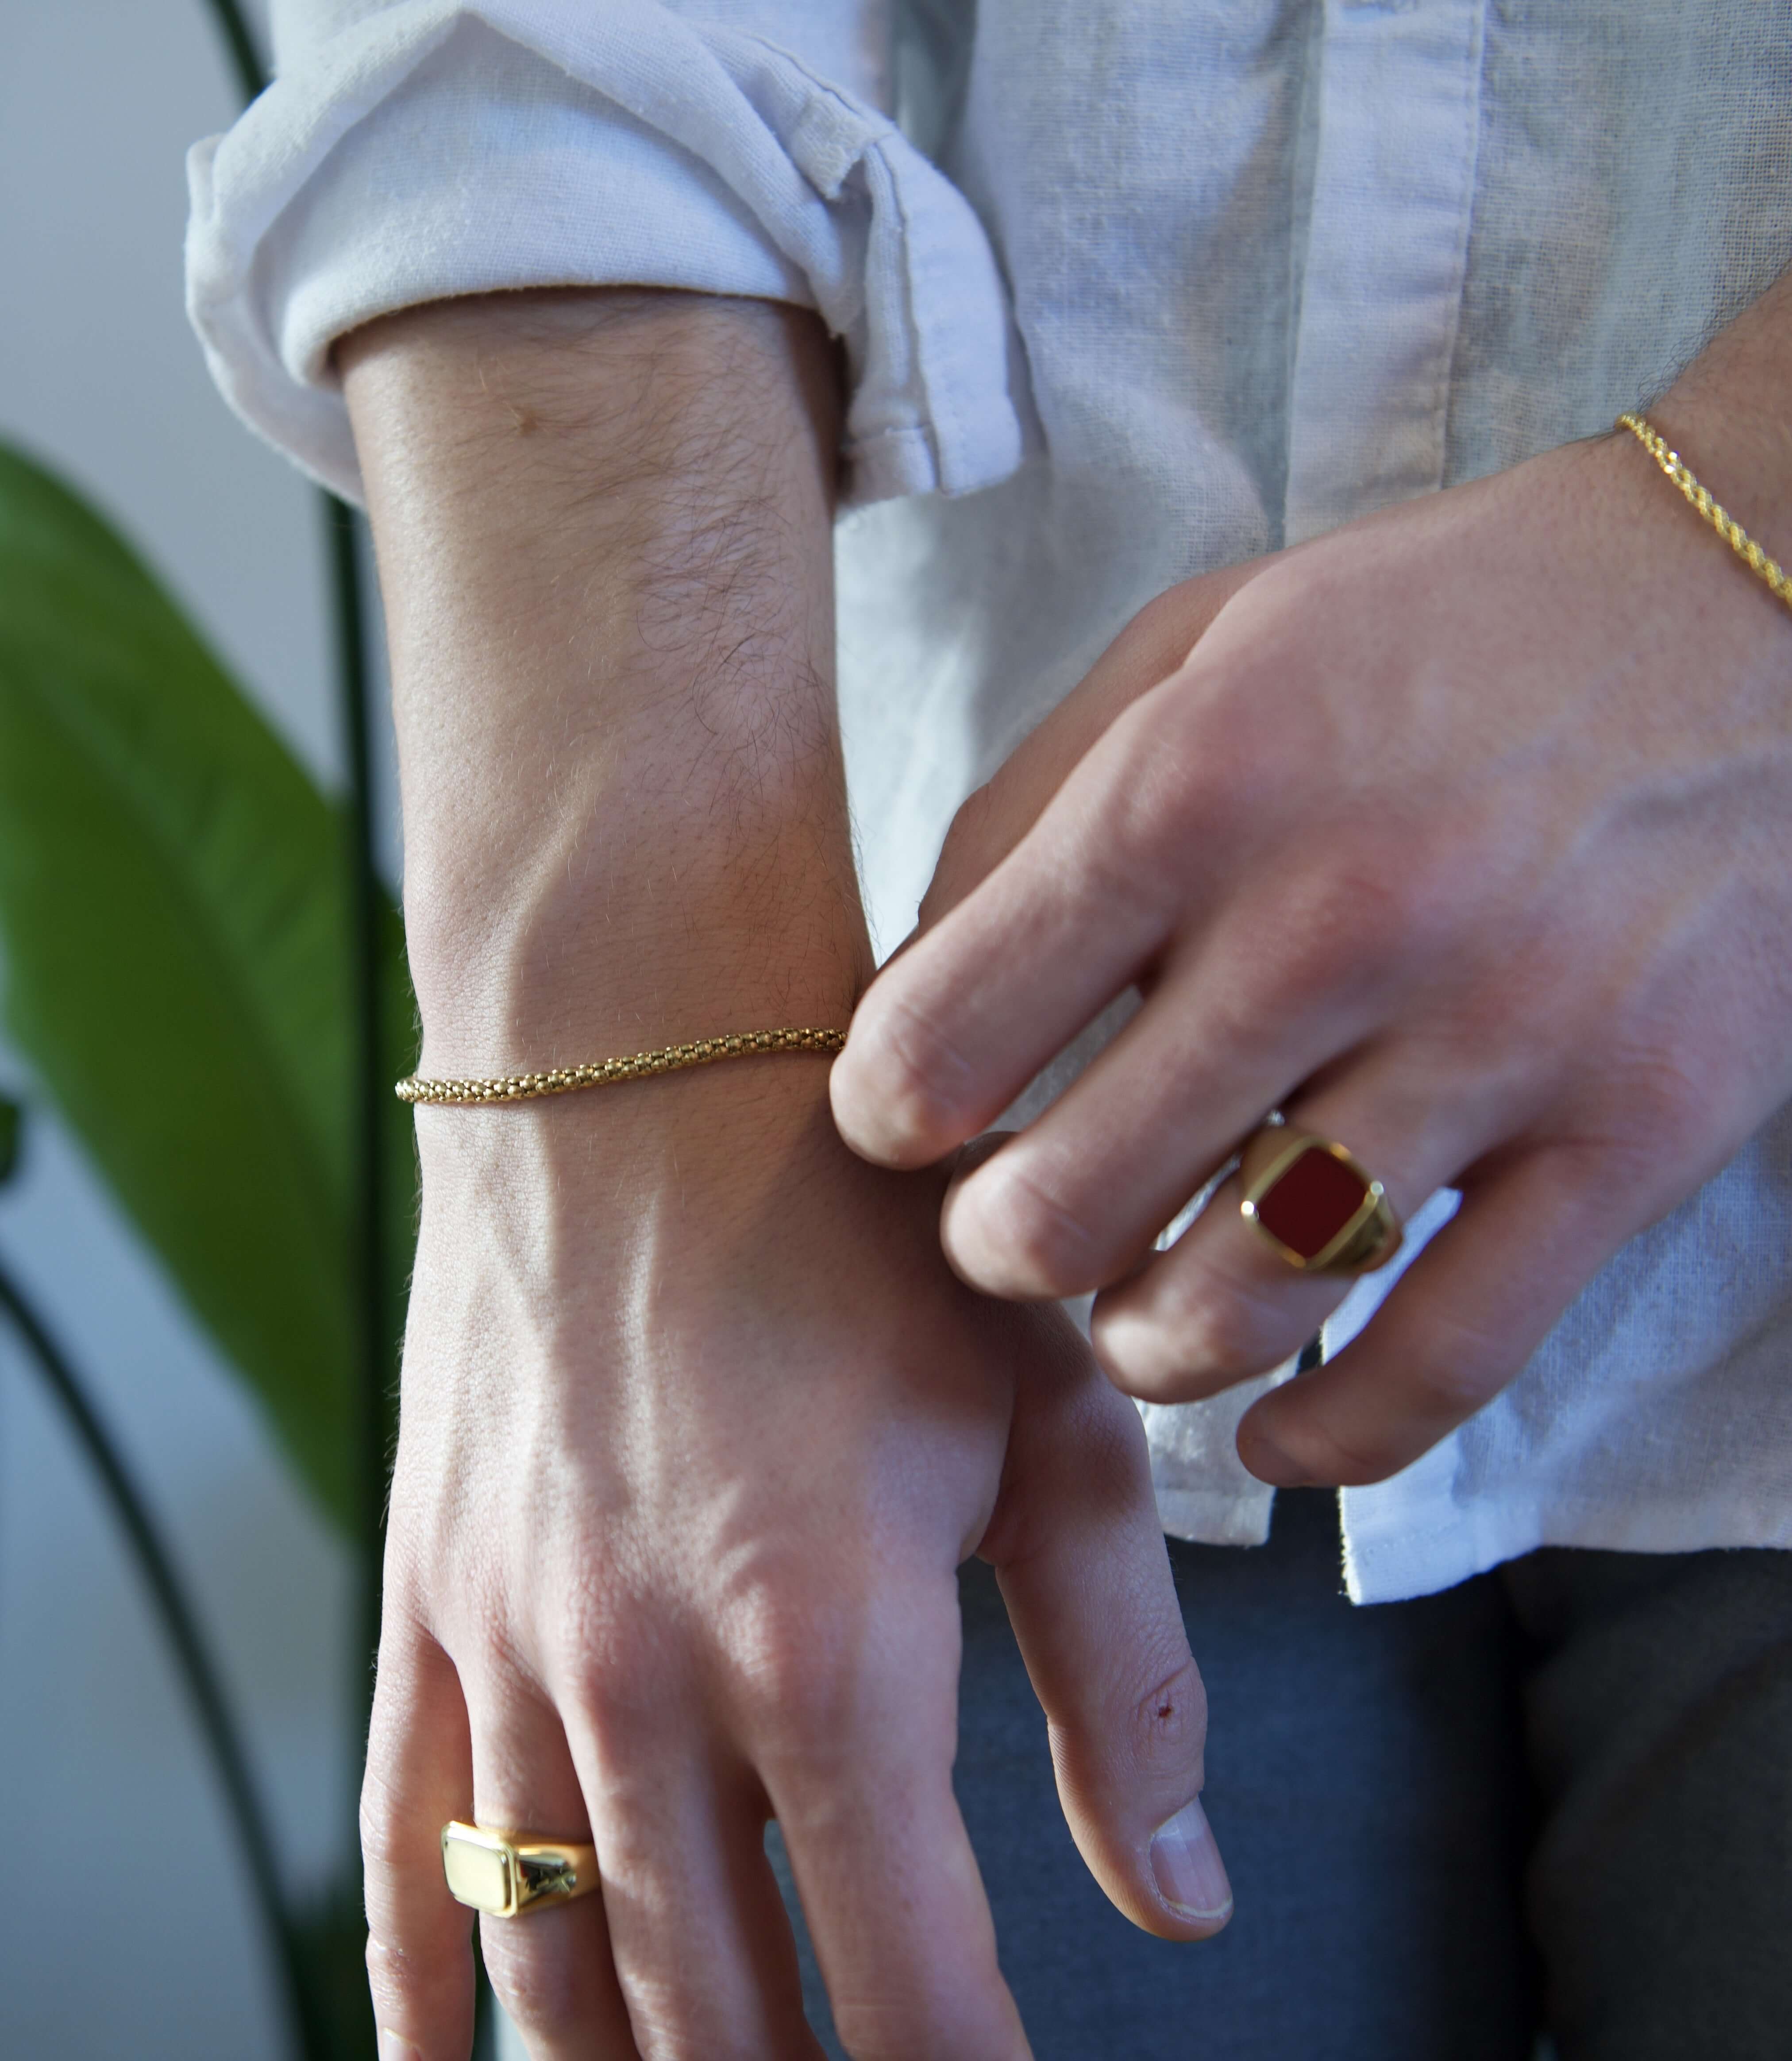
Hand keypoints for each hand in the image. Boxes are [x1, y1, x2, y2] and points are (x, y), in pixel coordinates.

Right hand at [368, 1076, 1225, 2060]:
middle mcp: (648, 1680)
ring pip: (559, 1963)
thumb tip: (1184, 1902)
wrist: (645, 1056)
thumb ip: (1122, 1683)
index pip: (913, 1991)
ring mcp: (515, 1646)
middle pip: (719, 2013)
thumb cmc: (871, 1223)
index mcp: (828, 1650)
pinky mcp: (427, 1595)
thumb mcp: (1048, 1425)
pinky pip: (405, 1841)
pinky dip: (429, 1986)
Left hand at [832, 279, 1791, 1489]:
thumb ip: (1031, 806)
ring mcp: (1493, 1043)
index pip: (941, 1038)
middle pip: (1065, 1210)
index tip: (906, 1127)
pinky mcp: (1628, 1135)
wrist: (1755, 606)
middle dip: (998, 1254)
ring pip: (1237, 1309)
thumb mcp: (1199, 644)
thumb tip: (913, 980)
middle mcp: (1331, 925)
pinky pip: (1445, 1362)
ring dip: (1145, 1349)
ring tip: (1136, 1315)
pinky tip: (1277, 1436)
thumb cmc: (1441, 628)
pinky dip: (1334, 1441)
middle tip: (1013, 1232)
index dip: (885, 1116)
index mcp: (1194, 789)